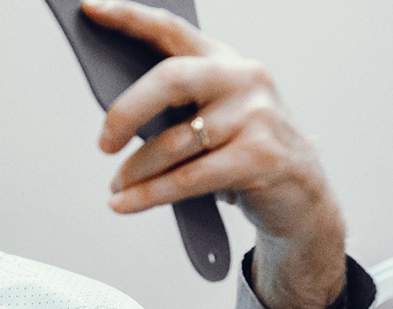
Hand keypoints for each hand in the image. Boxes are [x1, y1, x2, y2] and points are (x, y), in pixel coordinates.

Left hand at [84, 0, 345, 308]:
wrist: (302, 195)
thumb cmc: (243, 152)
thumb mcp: (214, 117)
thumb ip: (175, 107)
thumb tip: (113, 119)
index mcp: (225, 61)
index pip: (171, 29)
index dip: (129, 17)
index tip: (90, 8)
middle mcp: (243, 79)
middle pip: (170, 79)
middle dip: (126, 111)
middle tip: (104, 143)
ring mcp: (256, 116)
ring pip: (173, 142)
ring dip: (135, 171)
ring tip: (116, 187)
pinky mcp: (260, 157)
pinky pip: (187, 178)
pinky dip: (148, 195)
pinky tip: (124, 204)